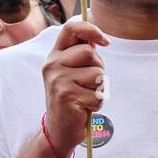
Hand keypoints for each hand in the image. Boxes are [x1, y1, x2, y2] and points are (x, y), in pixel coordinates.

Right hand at [41, 20, 109, 156]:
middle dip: (98, 68)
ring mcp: (58, 80)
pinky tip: (84, 108)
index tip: (105, 42)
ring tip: (86, 96)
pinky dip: (97, 103)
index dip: (91, 29)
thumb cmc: (73, 98)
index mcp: (54, 56)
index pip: (70, 29)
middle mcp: (52, 65)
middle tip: (89, 83)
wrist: (59, 128)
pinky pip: (97, 94)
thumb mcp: (72, 73)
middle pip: (89, 52)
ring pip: (97, 74)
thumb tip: (99, 39)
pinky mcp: (66, 96)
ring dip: (99, 88)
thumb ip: (81, 56)